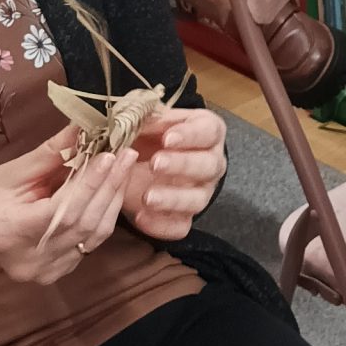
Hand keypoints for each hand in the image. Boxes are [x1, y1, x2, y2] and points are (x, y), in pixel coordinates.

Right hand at [0, 131, 136, 284]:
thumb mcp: (10, 172)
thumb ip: (50, 154)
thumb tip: (83, 126)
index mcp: (10, 232)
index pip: (61, 210)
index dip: (88, 183)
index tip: (110, 154)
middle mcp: (30, 259)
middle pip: (83, 223)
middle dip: (108, 186)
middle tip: (127, 153)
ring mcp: (46, 271)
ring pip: (93, 235)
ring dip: (112, 198)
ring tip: (125, 166)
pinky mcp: (58, 273)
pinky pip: (91, 243)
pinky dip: (105, 214)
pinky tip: (112, 189)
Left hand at [120, 104, 226, 240]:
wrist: (143, 163)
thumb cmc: (151, 136)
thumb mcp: (150, 121)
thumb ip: (145, 119)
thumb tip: (135, 119)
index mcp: (207, 132)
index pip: (208, 132)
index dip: (190, 135)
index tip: (168, 138)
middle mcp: (211, 163)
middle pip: (208, 166)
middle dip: (182, 165)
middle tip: (156, 163)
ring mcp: (200, 193)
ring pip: (197, 199)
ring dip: (173, 199)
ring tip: (148, 197)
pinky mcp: (185, 217)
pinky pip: (180, 227)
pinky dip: (161, 225)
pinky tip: (140, 217)